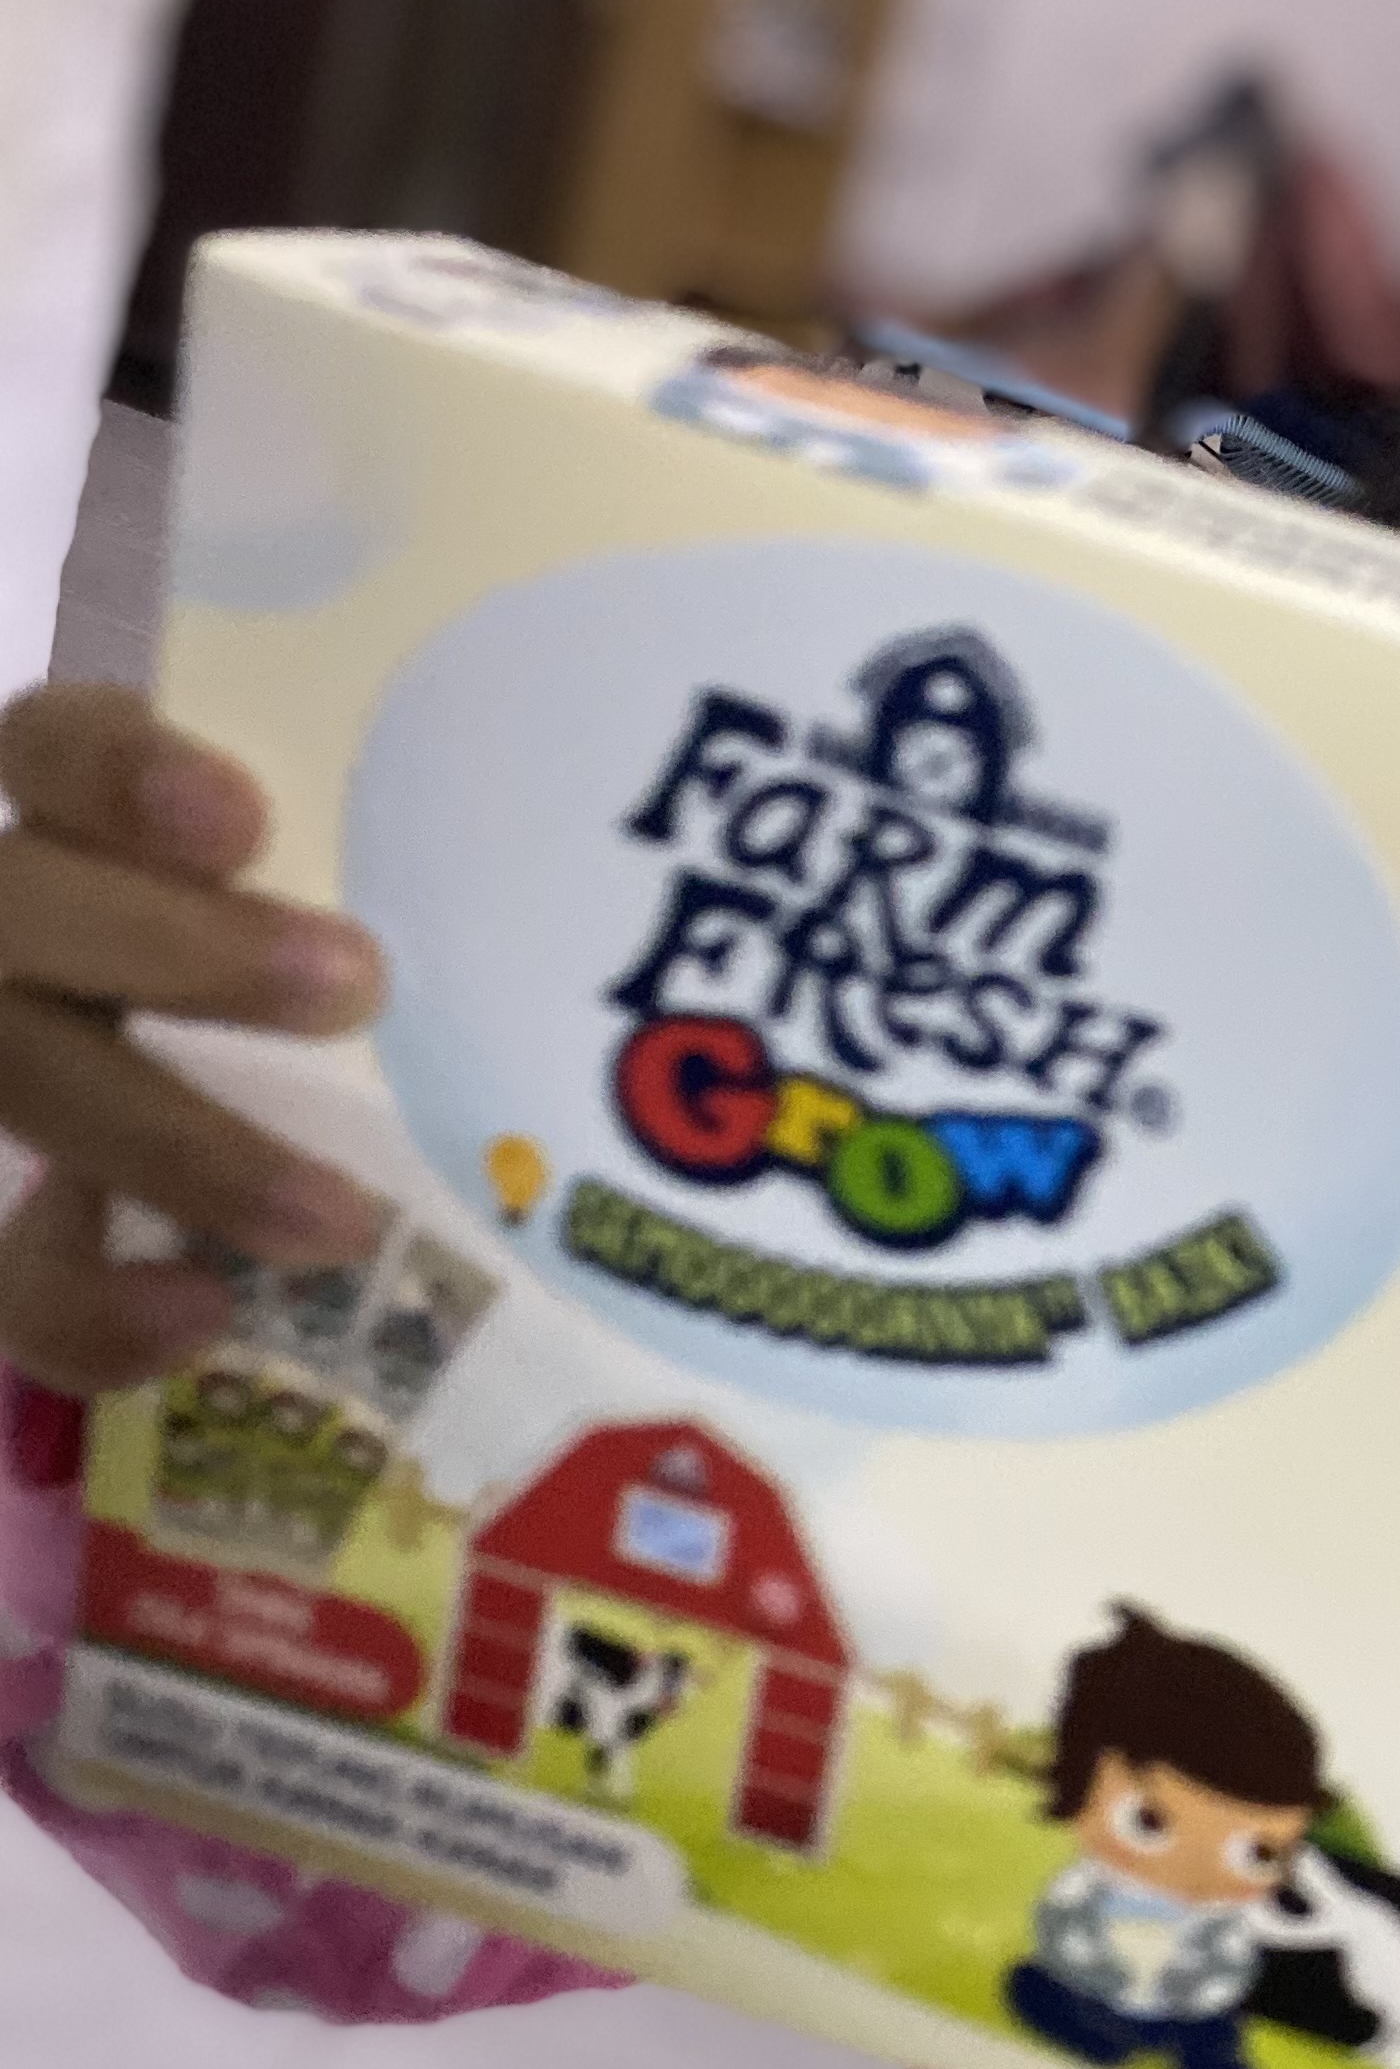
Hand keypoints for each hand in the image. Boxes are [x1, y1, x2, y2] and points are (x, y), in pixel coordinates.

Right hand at [0, 686, 387, 1394]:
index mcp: (101, 841)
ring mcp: (15, 1087)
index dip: (120, 770)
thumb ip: (447, 852)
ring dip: (180, 1148)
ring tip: (339, 1215)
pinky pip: (19, 1279)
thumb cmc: (396, 1013)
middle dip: (178, 950)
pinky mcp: (26, 1236)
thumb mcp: (398, 914)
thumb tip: (665, 796)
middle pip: (22, 915)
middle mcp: (27, 948)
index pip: (52, 752)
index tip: (245, 817)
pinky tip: (203, 1316)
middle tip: (359, 985)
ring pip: (24, 1085)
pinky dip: (92, 1307)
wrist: (285, 1219)